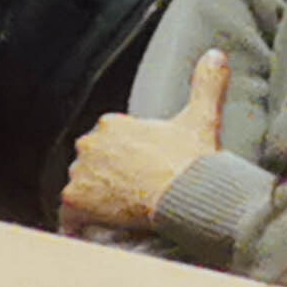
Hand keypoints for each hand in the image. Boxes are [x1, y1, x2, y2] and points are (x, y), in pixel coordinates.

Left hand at [62, 53, 226, 238]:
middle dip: (107, 176)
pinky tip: (90, 232)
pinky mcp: (76, 201)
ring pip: (81, 186)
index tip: (141, 170)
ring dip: (94, 198)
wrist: (187, 194)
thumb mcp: (201, 117)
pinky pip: (70, 215)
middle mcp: (89, 144)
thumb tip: (216, 53)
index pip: (110, 140)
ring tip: (119, 212)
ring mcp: (81, 173)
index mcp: (112, 124)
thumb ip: (206, 83)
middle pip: (92, 163)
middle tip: (132, 193)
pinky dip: (77, 224)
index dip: (125, 157)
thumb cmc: (192, 159)